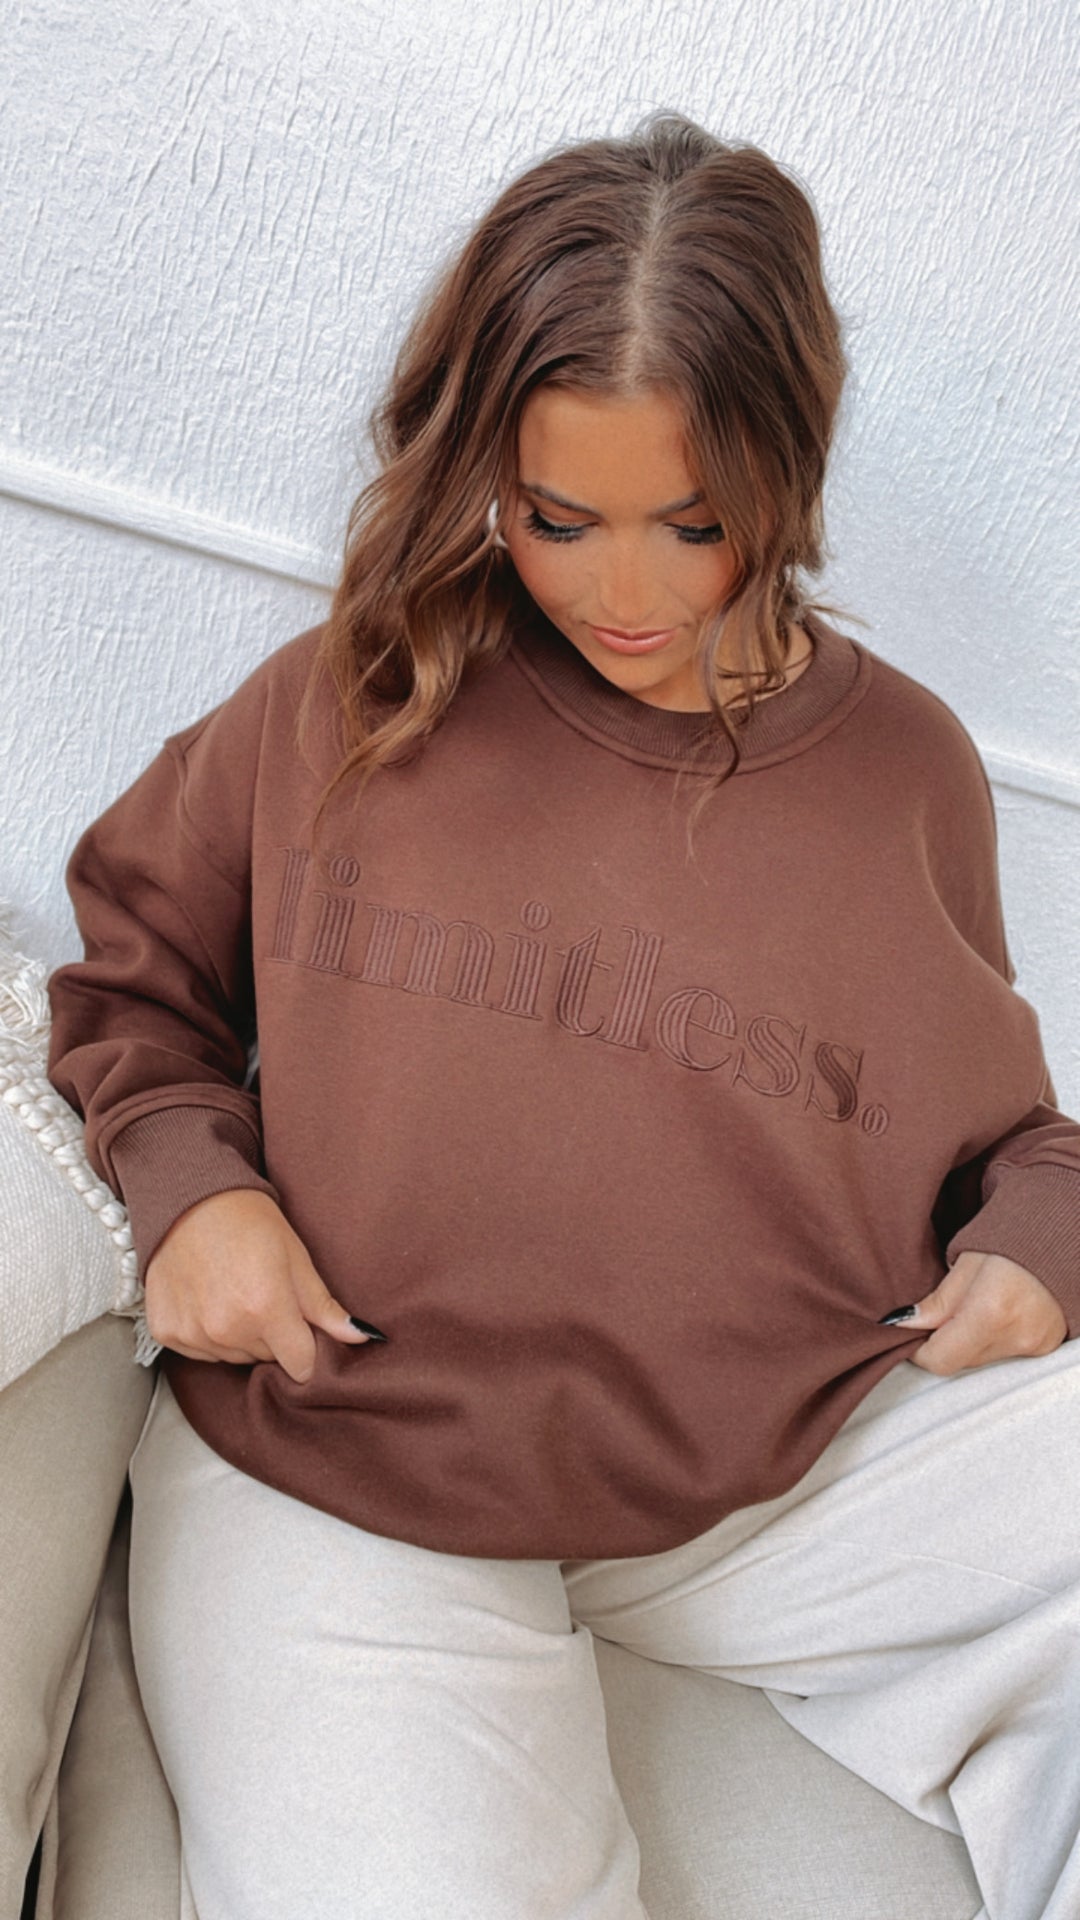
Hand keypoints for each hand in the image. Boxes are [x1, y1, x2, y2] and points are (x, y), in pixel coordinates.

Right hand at [144, 1188, 383, 1382]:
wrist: (189, 1200)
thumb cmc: (249, 1222)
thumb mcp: (296, 1257)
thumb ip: (325, 1307)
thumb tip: (362, 1337)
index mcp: (266, 1310)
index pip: (301, 1366)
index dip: (307, 1349)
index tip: (302, 1329)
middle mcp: (227, 1329)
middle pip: (267, 1359)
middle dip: (273, 1336)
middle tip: (263, 1294)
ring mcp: (194, 1333)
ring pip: (234, 1357)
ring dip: (240, 1335)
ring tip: (233, 1292)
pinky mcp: (166, 1332)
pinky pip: (201, 1351)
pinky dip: (206, 1332)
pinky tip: (206, 1297)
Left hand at [882, 1251, 1067, 1374]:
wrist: (1056, 1242)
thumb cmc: (1009, 1244)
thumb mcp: (966, 1264)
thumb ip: (938, 1302)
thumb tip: (904, 1325)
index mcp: (991, 1311)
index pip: (941, 1358)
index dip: (919, 1351)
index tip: (910, 1334)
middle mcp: (1015, 1335)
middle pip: (959, 1361)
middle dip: (943, 1344)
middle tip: (940, 1316)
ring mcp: (1033, 1346)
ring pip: (980, 1360)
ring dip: (967, 1343)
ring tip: (972, 1309)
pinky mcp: (1043, 1348)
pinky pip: (1003, 1355)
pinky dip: (990, 1341)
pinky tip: (995, 1316)